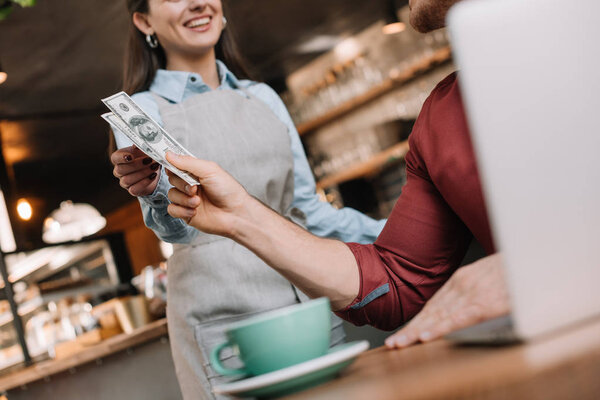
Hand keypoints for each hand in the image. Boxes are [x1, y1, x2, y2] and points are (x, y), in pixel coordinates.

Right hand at [111, 146, 160, 195]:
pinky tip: (153, 176)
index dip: (121, 157)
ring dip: (142, 173)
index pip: (114, 158)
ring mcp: (124, 182)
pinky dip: (145, 182)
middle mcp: (119, 171)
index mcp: (119, 159)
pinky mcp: (132, 190)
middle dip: (136, 165)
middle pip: (121, 170)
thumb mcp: (144, 150)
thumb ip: (140, 146)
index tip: (131, 156)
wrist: (153, 171)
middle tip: (149, 160)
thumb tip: (137, 144)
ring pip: (127, 180)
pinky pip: (134, 189)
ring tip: (154, 167)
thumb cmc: (146, 157)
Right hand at [164, 152, 252, 237]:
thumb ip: (188, 163)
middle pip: (172, 179)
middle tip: (194, 188)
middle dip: (181, 184)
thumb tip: (169, 154)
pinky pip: (172, 210)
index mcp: (197, 173)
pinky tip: (194, 211)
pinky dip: (182, 210)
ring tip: (198, 202)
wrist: (235, 214)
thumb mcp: (209, 170)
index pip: (177, 165)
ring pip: (171, 195)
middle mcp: (191, 185)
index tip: (164, 160)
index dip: (170, 163)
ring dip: (184, 199)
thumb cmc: (228, 191)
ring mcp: (188, 200)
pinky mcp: (186, 214)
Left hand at [385, 253, 509, 348]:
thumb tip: (463, 305)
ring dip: (417, 332)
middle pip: (431, 313)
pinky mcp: (486, 303)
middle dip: (410, 330)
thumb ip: (475, 289)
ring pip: (439, 317)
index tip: (402, 334)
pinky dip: (441, 328)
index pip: (434, 305)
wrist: (534, 254)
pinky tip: (426, 337)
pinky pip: (459, 318)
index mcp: (462, 280)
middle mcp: (462, 286)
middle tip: (392, 344)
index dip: (417, 321)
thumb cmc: (515, 267)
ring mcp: (472, 295)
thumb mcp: (490, 275)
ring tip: (400, 344)